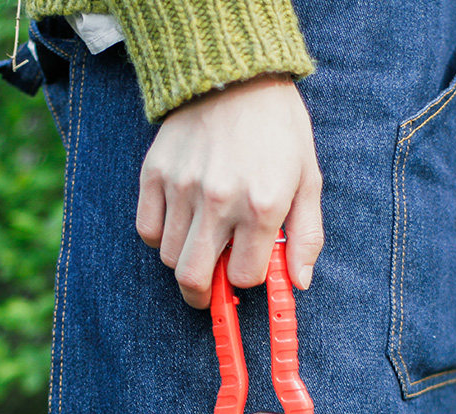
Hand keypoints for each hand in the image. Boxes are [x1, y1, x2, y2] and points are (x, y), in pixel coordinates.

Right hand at [136, 73, 323, 307]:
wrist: (236, 73)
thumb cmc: (278, 129)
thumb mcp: (308, 180)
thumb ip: (307, 235)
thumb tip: (298, 282)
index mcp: (262, 206)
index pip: (244, 277)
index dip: (247, 278)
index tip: (248, 267)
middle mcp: (219, 201)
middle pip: (194, 280)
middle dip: (203, 297)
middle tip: (209, 293)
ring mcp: (182, 188)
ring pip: (170, 258)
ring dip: (186, 261)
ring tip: (202, 243)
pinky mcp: (154, 174)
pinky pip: (147, 230)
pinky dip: (161, 238)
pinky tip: (180, 224)